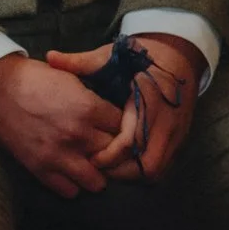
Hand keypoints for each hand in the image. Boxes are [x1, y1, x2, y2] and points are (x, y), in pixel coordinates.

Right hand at [0, 52, 123, 197]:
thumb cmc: (31, 77)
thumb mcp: (68, 77)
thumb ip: (92, 98)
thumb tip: (109, 112)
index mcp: (88, 108)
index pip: (123, 127)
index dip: (118, 125)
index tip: (110, 124)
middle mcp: (78, 135)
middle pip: (114, 155)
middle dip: (110, 148)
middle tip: (100, 143)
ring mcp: (59, 155)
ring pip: (97, 182)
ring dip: (94, 172)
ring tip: (86, 161)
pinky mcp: (40, 168)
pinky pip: (69, 191)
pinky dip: (71, 183)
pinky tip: (66, 169)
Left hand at [48, 34, 201, 183]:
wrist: (178, 56)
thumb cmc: (139, 56)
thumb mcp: (111, 56)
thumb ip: (81, 62)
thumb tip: (50, 57)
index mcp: (148, 102)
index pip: (131, 141)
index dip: (110, 154)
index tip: (90, 158)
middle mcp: (167, 123)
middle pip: (148, 164)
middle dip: (121, 171)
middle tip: (96, 166)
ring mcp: (176, 134)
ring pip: (157, 170)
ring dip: (132, 173)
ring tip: (107, 166)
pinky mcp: (178, 140)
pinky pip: (163, 166)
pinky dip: (142, 170)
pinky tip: (122, 163)